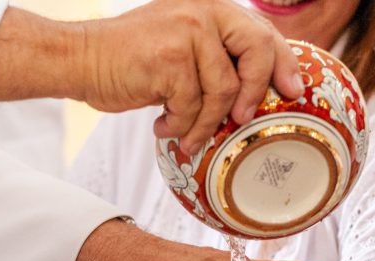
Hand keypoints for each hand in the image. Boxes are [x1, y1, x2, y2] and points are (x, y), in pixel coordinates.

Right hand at [0, 2, 300, 153]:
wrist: (81, 60)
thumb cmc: (133, 63)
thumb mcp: (181, 49)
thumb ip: (216, 58)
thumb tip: (259, 92)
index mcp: (210, 9)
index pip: (260, 31)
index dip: (283, 62)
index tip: (293, 90)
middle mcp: (202, 12)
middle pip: (255, 51)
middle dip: (257, 92)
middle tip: (243, 120)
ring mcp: (186, 32)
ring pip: (222, 92)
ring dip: (203, 124)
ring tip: (185, 135)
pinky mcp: (169, 58)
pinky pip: (193, 106)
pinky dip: (179, 125)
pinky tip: (162, 125)